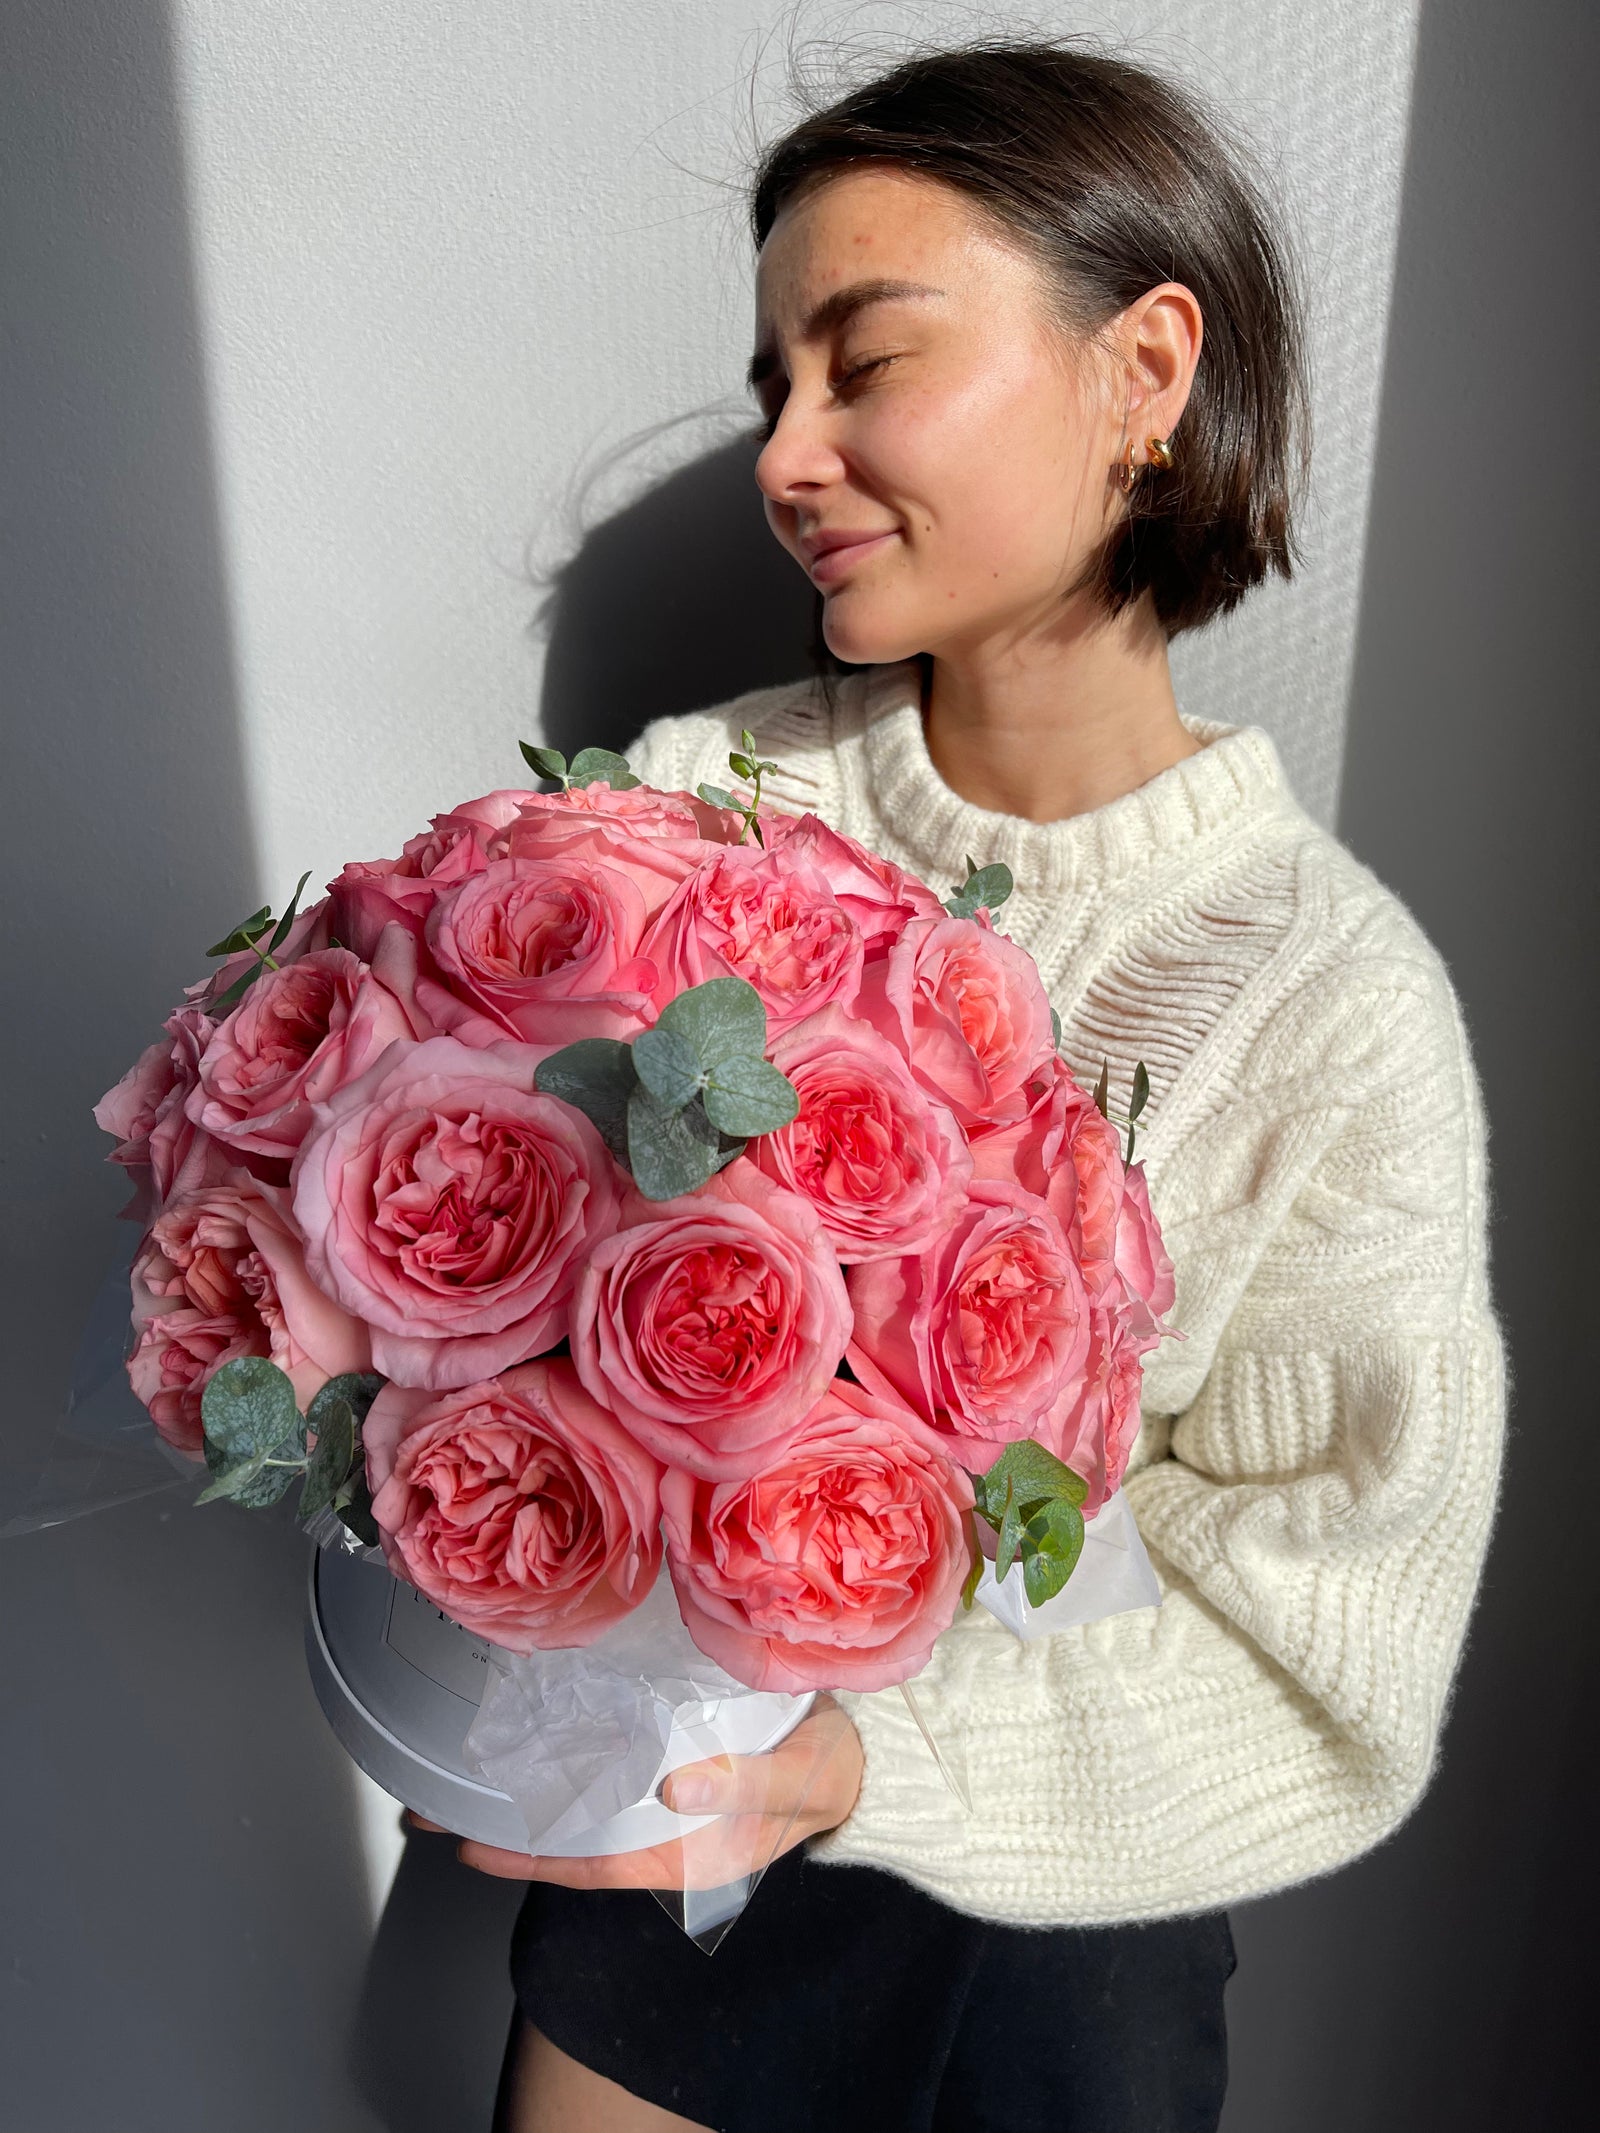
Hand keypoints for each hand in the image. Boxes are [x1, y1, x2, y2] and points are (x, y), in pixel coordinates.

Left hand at [408, 1698, 862, 1889]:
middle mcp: (661, 1825)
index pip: (593, 1861)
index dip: (530, 1858)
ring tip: (447, 1773)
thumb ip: (750, 1783)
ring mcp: (658, 1791)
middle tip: (425, 1805)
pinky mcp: (664, 1752)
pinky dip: (556, 1753)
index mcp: (689, 1849)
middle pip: (568, 1832)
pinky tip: (517, 1732)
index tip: (469, 1845)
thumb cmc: (831, 1767)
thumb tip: (680, 1784)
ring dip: (516, 1787)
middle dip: (499, 1823)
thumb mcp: (803, 1777)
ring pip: (575, 1798)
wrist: (860, 1749)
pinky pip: (600, 1761)